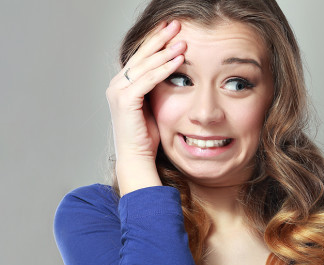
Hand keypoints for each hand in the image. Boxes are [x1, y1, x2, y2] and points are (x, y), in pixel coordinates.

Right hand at [106, 20, 186, 194]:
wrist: (137, 157)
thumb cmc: (148, 135)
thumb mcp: (154, 104)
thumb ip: (158, 86)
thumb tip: (175, 69)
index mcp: (123, 83)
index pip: (141, 55)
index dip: (156, 41)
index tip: (173, 28)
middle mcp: (117, 84)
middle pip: (142, 54)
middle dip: (160, 38)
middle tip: (177, 24)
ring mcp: (118, 91)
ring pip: (145, 65)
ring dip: (166, 51)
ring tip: (183, 40)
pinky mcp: (126, 100)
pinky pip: (148, 79)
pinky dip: (164, 69)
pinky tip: (179, 61)